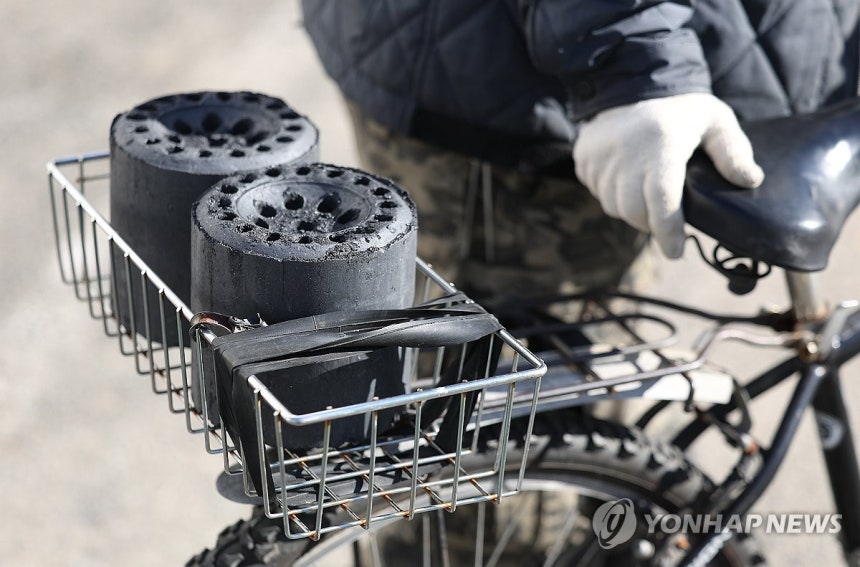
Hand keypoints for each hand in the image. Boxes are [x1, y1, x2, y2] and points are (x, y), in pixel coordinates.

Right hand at [573, 93, 763, 257]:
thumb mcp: (715, 120)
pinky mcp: (584, 158)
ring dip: (630, 209)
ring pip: (612, 205)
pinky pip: (596, 191)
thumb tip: (750, 181)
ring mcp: (600, 156)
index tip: (676, 252)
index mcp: (661, 146)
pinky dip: (611, 193)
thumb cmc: (679, 107)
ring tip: (644, 196)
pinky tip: (625, 178)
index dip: (668, 233)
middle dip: (649, 224)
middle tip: (664, 222)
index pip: (662, 202)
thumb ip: (734, 151)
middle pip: (633, 212)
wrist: (630, 80)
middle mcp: (626, 153)